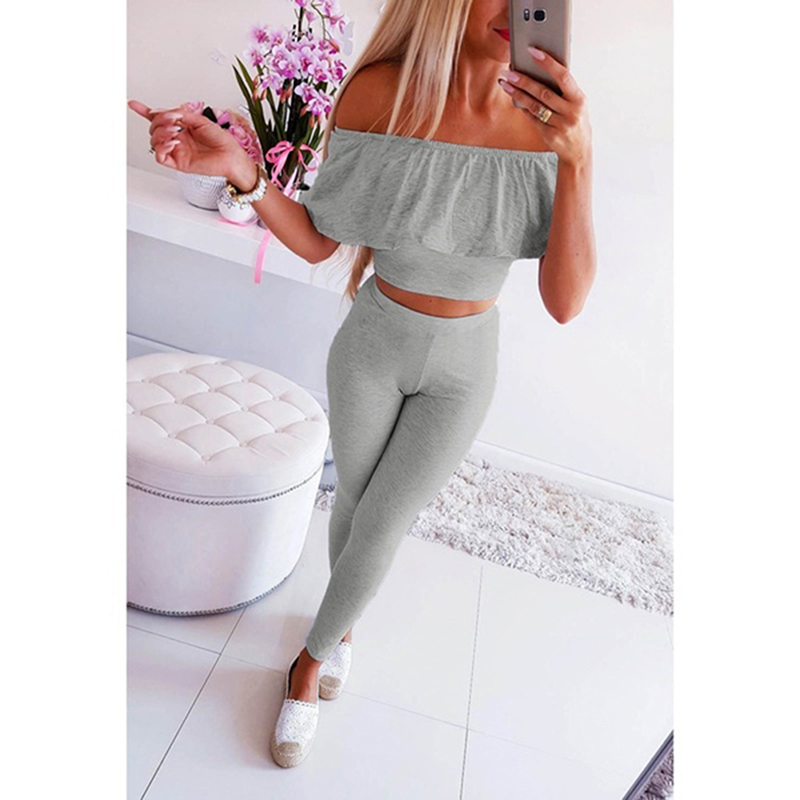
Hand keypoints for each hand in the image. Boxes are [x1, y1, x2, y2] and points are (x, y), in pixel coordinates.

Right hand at [127, 99, 250, 180]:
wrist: (231, 156)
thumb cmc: (222, 141)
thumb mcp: (200, 120)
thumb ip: (181, 115)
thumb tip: (164, 112)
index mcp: (183, 128)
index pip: (160, 119)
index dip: (145, 111)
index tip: (133, 104)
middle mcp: (178, 139)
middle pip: (154, 128)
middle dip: (159, 121)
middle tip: (173, 121)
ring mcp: (177, 151)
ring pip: (154, 141)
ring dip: (161, 133)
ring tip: (175, 132)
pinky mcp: (178, 163)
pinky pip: (160, 156)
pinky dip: (162, 147)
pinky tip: (173, 143)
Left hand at [498, 47, 591, 167]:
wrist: (579, 150)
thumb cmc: (576, 119)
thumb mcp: (577, 103)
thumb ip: (564, 89)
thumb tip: (541, 69)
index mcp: (579, 99)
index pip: (563, 76)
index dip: (548, 63)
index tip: (533, 51)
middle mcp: (571, 112)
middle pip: (543, 92)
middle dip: (524, 80)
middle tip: (509, 71)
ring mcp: (560, 125)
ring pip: (535, 106)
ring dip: (518, 93)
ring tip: (505, 83)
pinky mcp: (550, 135)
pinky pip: (533, 118)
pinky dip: (523, 107)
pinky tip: (514, 98)